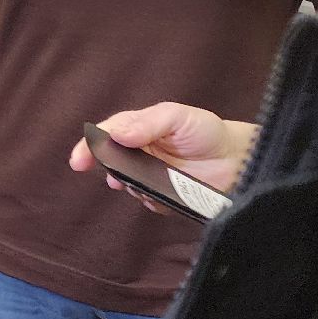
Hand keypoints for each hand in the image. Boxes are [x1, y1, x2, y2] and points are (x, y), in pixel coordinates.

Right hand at [68, 102, 256, 213]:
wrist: (239, 160)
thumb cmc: (206, 132)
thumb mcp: (178, 117)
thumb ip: (147, 123)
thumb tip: (116, 134)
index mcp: (138, 128)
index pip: (106, 135)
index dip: (88, 147)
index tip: (79, 162)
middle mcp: (139, 152)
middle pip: (110, 161)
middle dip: (109, 169)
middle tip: (117, 178)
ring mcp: (150, 175)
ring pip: (127, 184)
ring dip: (131, 186)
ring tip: (147, 184)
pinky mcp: (162, 196)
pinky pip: (147, 201)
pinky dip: (151, 200)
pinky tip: (165, 194)